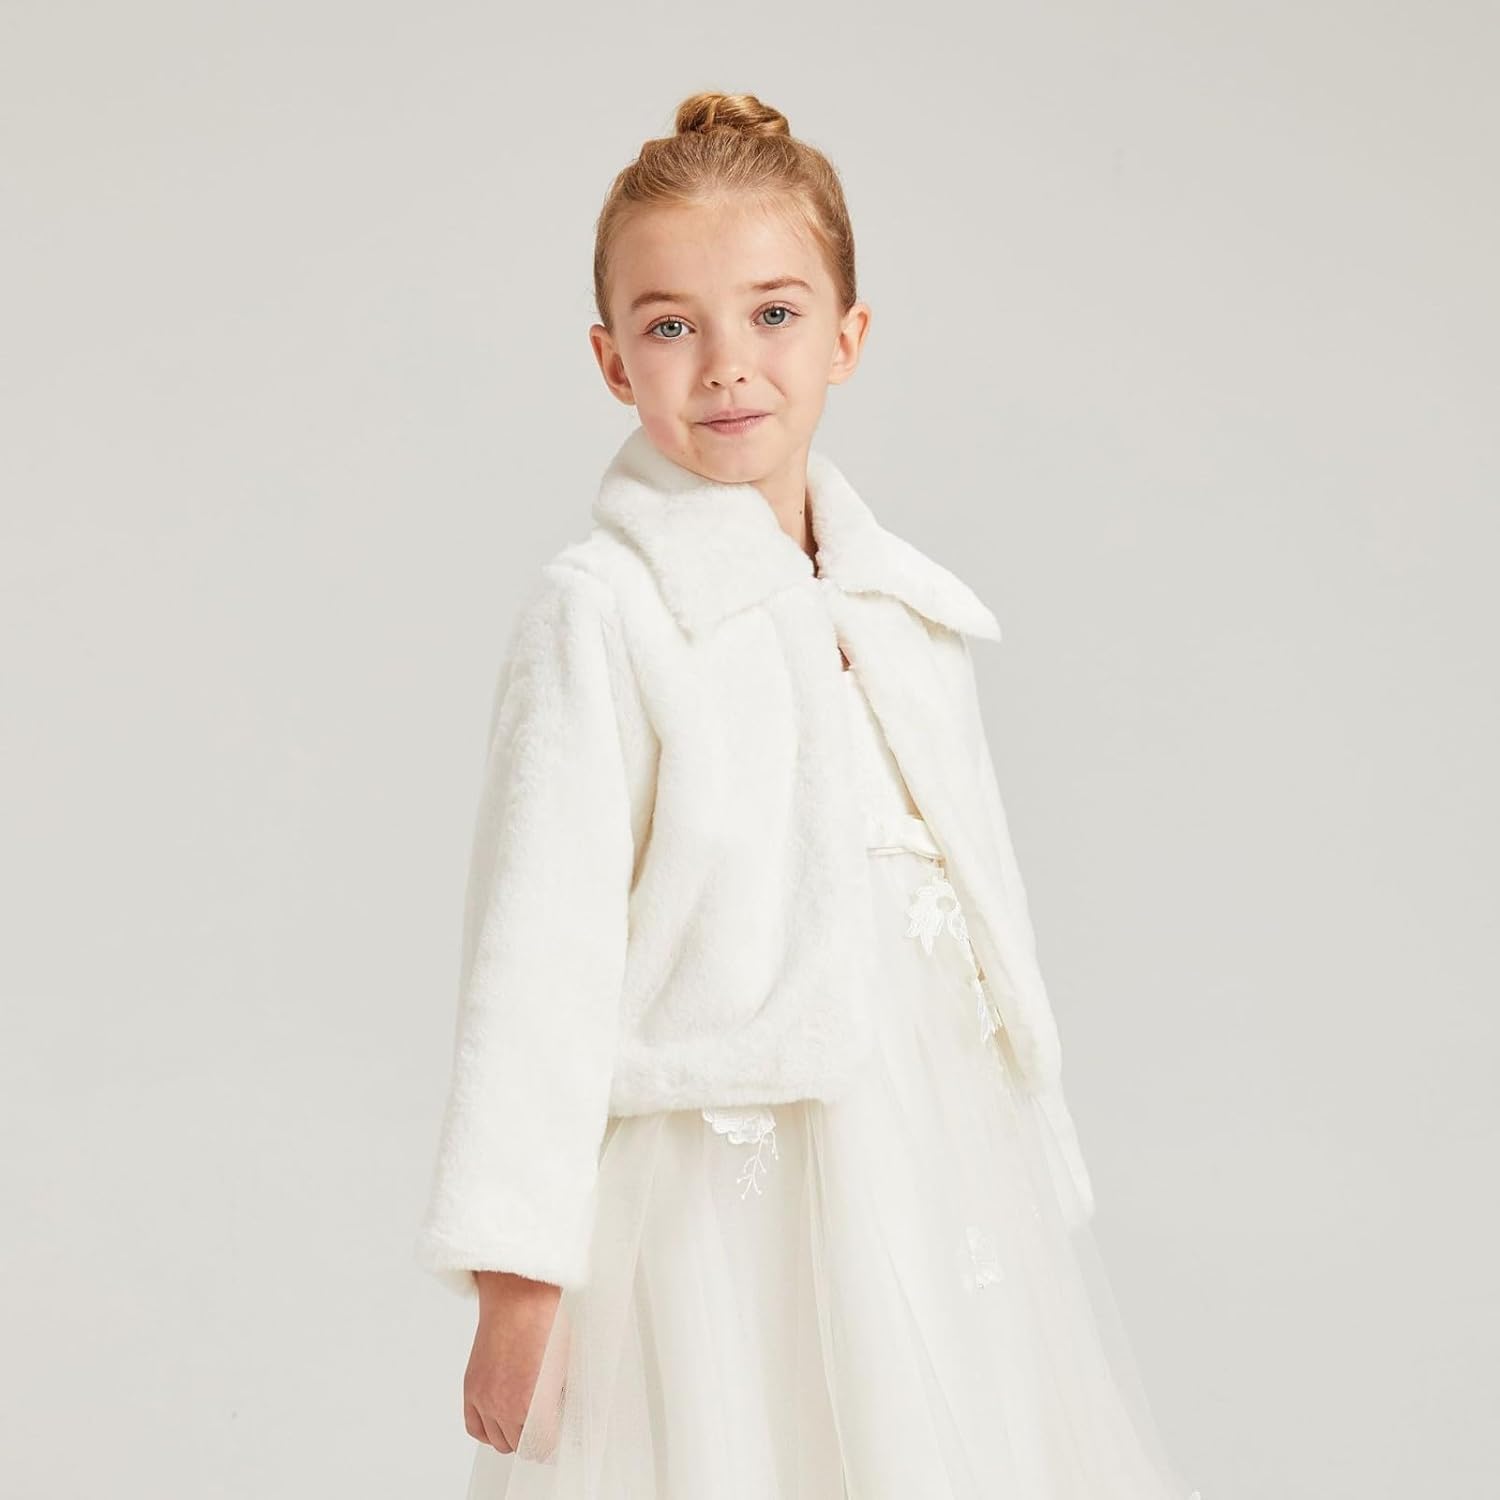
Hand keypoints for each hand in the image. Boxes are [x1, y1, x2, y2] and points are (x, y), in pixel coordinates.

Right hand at [463, 1271, 568, 1456]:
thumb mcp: (565, 1365)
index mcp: (534, 1404)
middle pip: (520, 1447)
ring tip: (524, 1420)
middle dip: (534, 1439)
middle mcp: (506, 1407)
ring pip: (498, 1442)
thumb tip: (560, 1415)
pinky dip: (488, 1430)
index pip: (543, 1447)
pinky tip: (500, 1421)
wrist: (518, 1295)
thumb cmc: (546, 1320)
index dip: (552, 1443)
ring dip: (511, 1435)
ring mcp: (485, 1399)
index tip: (557, 1438)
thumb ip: (559, 1399)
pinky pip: (475, 1428)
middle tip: (543, 1426)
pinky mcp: (471, 1389)